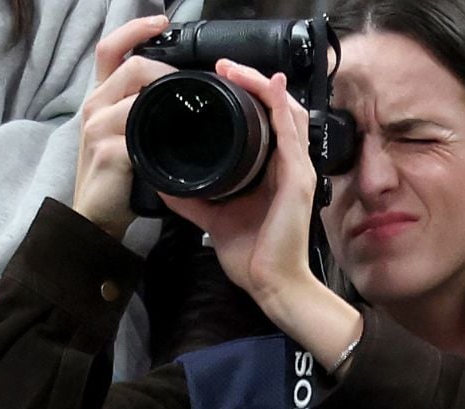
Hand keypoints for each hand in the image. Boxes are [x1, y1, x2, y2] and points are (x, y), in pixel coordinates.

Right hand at [70, 14, 173, 240]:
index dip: (135, 29)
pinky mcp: (108, 150)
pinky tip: (175, 138)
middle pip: (131, 66)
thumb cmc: (116, 180)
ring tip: (188, 111)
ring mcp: (97, 127)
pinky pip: (139, 128)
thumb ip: (142, 112)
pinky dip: (161, 129)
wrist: (96, 219)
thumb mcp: (125, 137)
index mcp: (99, 99)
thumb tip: (176, 93)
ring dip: (168, 96)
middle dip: (165, 69)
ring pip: (137, 93)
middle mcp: (94, 106)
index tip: (161, 21)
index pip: (110, 48)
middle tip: (188, 84)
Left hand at [161, 62, 322, 311]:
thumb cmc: (253, 256)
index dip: (249, 97)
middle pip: (279, 110)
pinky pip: (291, 135)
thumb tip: (165, 181)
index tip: (220, 80)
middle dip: (253, 83)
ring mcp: (297, 171)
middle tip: (224, 67)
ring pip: (288, 113)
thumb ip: (193, 198)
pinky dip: (281, 107)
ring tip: (238, 70)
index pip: (267, 123)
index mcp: (272, 172)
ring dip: (263, 86)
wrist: (271, 284)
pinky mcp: (299, 180)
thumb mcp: (213, 217)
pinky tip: (270, 86)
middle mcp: (289, 167)